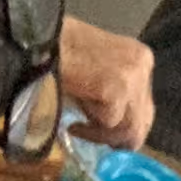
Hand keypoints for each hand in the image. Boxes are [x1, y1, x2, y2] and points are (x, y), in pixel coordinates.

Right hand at [59, 16, 155, 149]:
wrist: (34, 42)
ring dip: (101, 136)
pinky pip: (109, 125)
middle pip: (142, 120)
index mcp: (140, 57)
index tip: (105, 134)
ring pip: (128, 128)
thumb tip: (118, 125)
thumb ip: (115, 93)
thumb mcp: (97, 69)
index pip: (146, 106)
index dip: (126, 127)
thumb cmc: (58, 52)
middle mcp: (142, 65)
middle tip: (93, 138)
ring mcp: (132, 77)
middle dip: (117, 137)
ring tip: (77, 129)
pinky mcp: (116, 89)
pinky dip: (90, 131)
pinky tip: (74, 124)